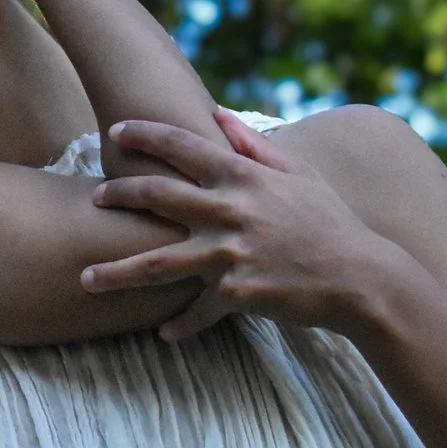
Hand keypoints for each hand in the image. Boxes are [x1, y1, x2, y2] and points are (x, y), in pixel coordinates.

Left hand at [81, 109, 414, 341]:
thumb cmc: (330, 222)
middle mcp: (231, 211)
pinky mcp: (237, 293)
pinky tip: (165, 334)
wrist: (362, 277)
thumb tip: (216, 113)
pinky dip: (181, 325)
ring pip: (158, 264)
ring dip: (117, 273)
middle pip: (157, 197)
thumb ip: (253, 144)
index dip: (146, 135)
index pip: (184, 147)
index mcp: (245, 178)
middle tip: (93, 198)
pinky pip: (197, 312)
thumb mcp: (299, 174)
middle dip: (119, 195)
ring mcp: (231, 254)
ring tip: (84, 279)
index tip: (115, 131)